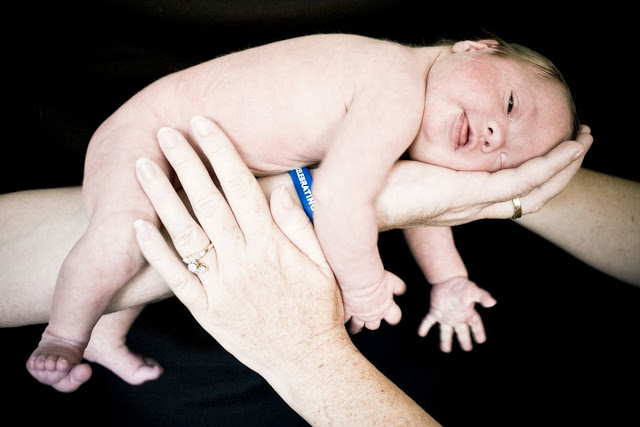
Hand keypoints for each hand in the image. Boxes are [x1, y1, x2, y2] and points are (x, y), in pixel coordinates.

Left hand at [133, 116, 347, 381]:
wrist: (306, 360)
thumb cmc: (318, 309)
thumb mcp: (324, 266)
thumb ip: (300, 226)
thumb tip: (280, 190)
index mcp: (272, 247)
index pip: (242, 189)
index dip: (221, 153)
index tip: (205, 125)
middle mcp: (242, 262)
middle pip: (208, 204)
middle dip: (186, 164)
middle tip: (167, 132)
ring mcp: (220, 287)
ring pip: (186, 235)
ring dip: (161, 198)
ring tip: (143, 167)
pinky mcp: (206, 310)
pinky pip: (176, 278)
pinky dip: (156, 251)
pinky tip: (138, 225)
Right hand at [342, 270, 405, 333]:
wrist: (360, 279)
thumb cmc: (375, 277)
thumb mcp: (391, 280)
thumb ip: (397, 286)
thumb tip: (401, 288)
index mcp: (386, 306)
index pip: (394, 317)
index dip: (392, 316)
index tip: (390, 314)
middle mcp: (373, 313)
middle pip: (374, 325)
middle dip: (372, 322)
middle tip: (369, 318)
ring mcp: (359, 313)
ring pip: (357, 326)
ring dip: (355, 326)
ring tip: (352, 327)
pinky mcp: (347, 311)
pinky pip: (343, 319)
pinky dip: (341, 318)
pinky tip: (339, 317)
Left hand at [378, 125, 593, 229]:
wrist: (347, 201)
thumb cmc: (370, 185)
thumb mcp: (402, 169)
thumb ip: (418, 161)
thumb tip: (416, 145)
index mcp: (455, 201)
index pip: (507, 192)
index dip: (533, 174)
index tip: (550, 151)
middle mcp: (468, 206)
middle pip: (529, 193)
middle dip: (558, 170)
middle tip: (579, 143)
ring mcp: (469, 202)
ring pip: (532, 188)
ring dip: (562, 165)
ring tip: (583, 141)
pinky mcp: (465, 194)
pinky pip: (520, 181)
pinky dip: (549, 165)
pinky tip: (568, 148)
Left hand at [418, 276, 496, 352]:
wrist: (448, 279)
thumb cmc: (462, 285)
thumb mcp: (474, 291)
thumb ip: (482, 297)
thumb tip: (493, 303)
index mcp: (467, 313)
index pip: (475, 325)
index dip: (478, 332)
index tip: (481, 340)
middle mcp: (457, 317)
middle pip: (461, 331)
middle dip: (464, 340)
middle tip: (467, 349)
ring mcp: (446, 316)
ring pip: (446, 331)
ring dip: (445, 341)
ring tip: (445, 350)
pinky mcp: (435, 311)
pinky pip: (429, 321)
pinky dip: (425, 327)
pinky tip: (421, 333)